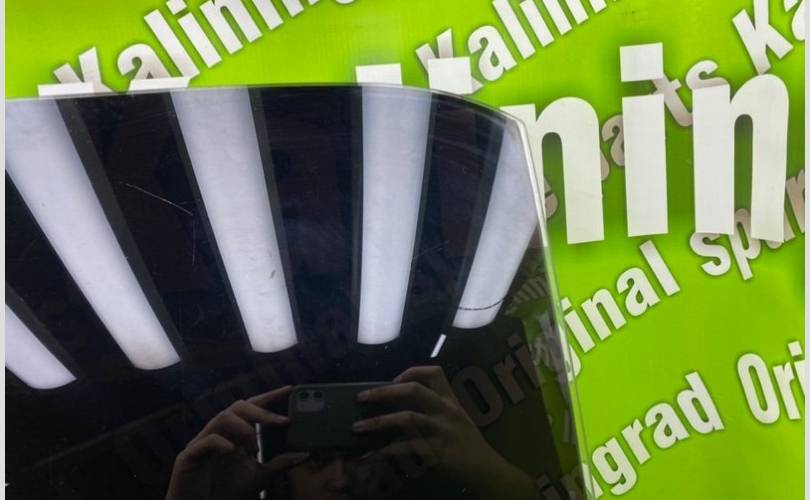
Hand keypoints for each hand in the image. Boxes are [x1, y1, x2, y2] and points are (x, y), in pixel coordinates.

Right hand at [166, 386, 307, 499]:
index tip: (290, 390)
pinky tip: (231, 451)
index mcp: (234, 434)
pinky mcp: (188, 457)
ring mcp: (202, 443)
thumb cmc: (226, 492)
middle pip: (238, 406)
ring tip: (254, 447)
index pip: (252, 408)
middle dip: (261, 410)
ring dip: (244, 428)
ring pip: (222, 417)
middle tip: (281, 421)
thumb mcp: (260, 477)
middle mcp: (219, 433)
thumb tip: (305, 454)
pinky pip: (205, 441)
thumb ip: (280, 464)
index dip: (269, 397)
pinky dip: (220, 443)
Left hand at [352, 366, 538, 498]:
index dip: (410, 372)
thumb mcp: (458, 420)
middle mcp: (446, 412)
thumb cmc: (470, 446)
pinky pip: (406, 448)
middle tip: (362, 397)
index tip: (393, 380)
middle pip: (413, 391)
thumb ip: (437, 411)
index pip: (434, 373)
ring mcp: (441, 431)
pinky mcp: (436, 452)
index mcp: (451, 401)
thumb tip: (402, 408)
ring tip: (358, 427)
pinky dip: (386, 451)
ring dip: (378, 422)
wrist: (486, 470)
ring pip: (406, 418)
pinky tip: (373, 455)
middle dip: (383, 392)